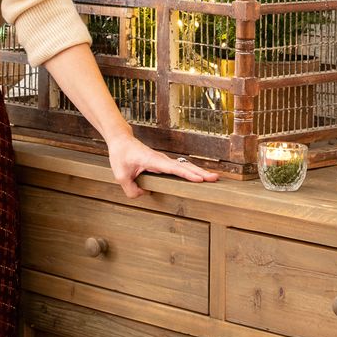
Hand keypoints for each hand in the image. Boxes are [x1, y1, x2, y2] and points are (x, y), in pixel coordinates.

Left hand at [106, 132, 220, 199]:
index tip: (199, 179)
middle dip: (200, 173)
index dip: (187, 174)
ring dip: (199, 172)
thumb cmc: (121, 155)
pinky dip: (191, 172)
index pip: (173, 169)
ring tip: (213, 178)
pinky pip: (180, 168)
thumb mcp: (120, 175)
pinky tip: (199, 177)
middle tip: (215, 179)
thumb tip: (144, 194)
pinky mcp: (163, 163)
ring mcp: (164, 161)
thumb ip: (131, 189)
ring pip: (185, 166)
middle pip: (184, 166)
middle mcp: (162, 159)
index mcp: (153, 160)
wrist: (122, 141)